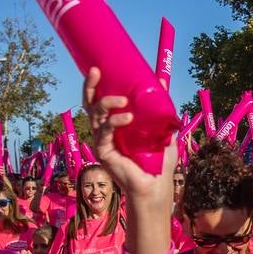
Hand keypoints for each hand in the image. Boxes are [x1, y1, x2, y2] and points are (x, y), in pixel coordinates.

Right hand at [82, 67, 176, 203]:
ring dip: (108, 103)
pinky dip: (115, 121)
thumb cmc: (158, 160)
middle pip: (90, 104)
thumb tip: (161, 82)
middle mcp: (104, 131)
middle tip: (96, 72)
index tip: (99, 68)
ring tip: (124, 101)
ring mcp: (102, 141)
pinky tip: (128, 118)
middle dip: (90, 86)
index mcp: (115, 124)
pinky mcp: (103, 151)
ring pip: (95, 114)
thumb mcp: (162, 129)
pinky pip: (105, 131)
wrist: (156, 185)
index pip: (100, 101)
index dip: (96, 85)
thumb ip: (160, 109)